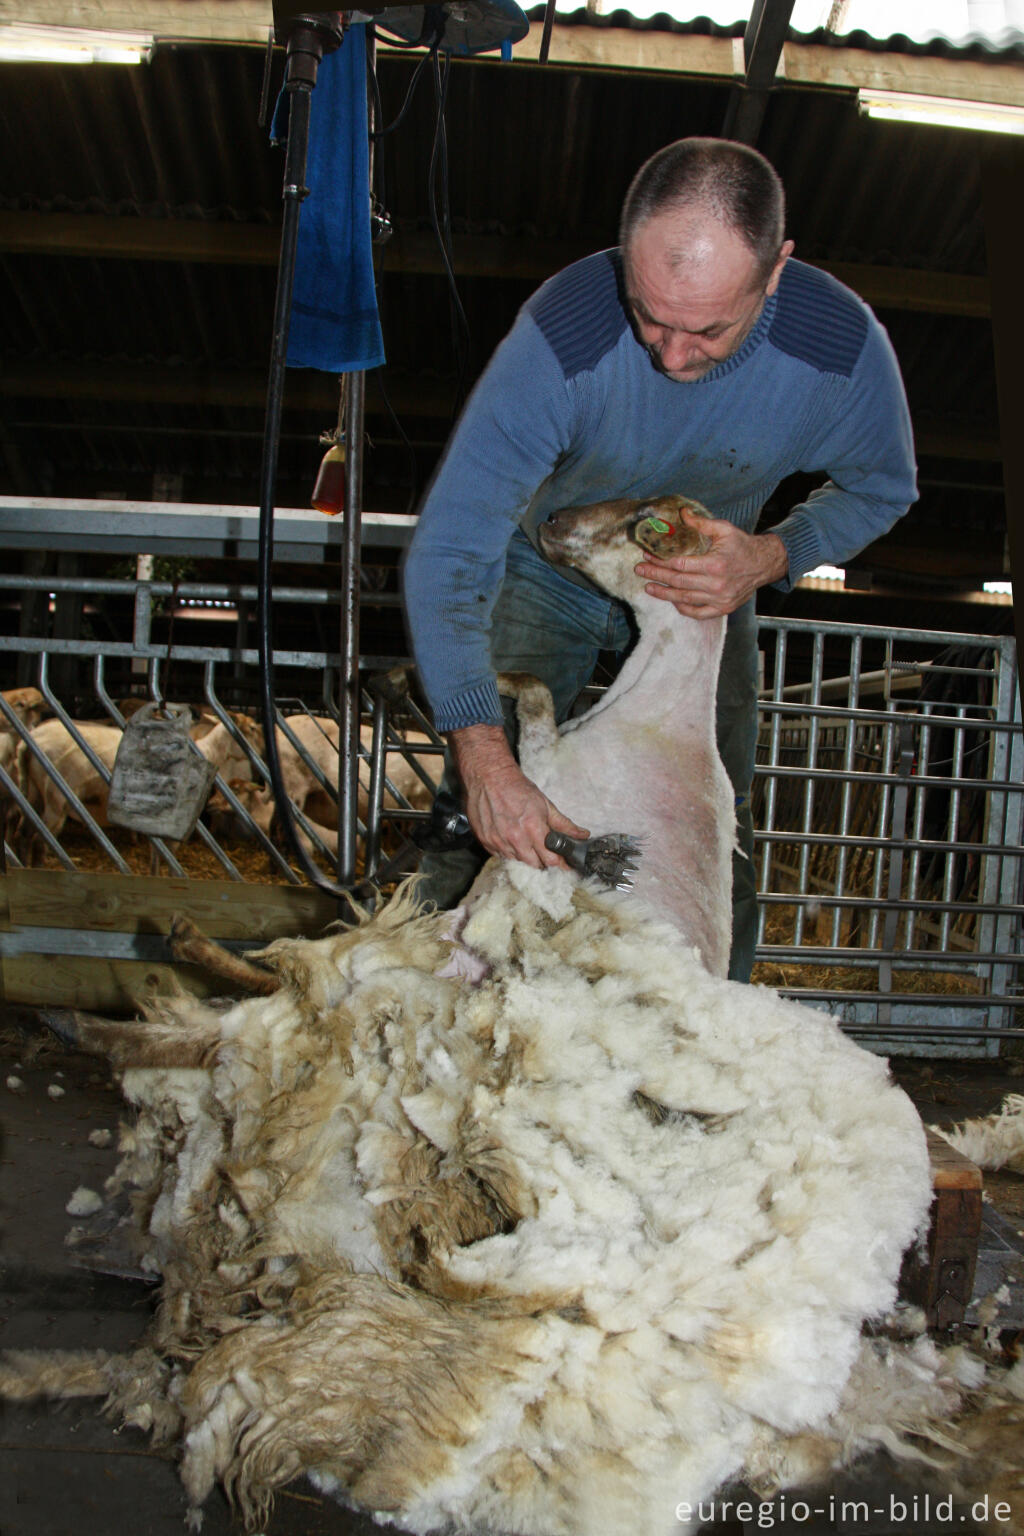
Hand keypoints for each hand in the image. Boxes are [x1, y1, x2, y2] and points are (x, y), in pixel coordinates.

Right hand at [450, 723, 588, 866]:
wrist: (489, 777)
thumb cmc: (518, 788)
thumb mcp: (545, 804)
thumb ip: (564, 824)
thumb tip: (583, 835)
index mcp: (533, 828)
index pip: (551, 860)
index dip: (560, 865)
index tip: (564, 865)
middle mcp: (515, 838)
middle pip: (535, 866)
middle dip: (543, 863)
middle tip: (546, 854)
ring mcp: (498, 842)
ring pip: (518, 863)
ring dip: (526, 858)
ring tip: (527, 845)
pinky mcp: (486, 842)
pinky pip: (502, 857)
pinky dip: (510, 853)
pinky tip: (512, 841)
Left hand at [635, 510, 787, 618]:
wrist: (764, 564)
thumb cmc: (743, 545)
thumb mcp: (724, 529)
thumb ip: (701, 523)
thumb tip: (681, 513)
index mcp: (715, 564)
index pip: (679, 565)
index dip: (660, 561)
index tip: (647, 557)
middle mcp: (716, 584)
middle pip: (678, 582)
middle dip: (656, 576)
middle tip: (640, 571)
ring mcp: (719, 599)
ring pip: (684, 599)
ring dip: (664, 594)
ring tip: (649, 588)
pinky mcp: (723, 608)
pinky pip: (698, 612)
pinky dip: (683, 608)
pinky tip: (672, 601)